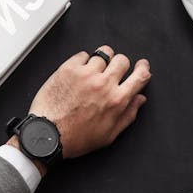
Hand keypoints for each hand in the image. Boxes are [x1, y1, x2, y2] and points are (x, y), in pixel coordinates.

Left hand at [27, 46, 150, 158]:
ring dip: (101, 61)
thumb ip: (128, 115)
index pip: (140, 76)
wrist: (48, 135)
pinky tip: (78, 74)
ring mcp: (86, 74)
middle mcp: (104, 84)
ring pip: (103, 53)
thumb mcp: (109, 135)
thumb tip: (139, 100)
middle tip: (112, 73)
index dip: (143, 68)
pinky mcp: (69, 69)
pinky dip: (83, 61)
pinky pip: (83, 54)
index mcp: (117, 101)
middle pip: (122, 60)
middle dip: (120, 65)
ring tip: (93, 73)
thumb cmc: (76, 138)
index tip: (141, 65)